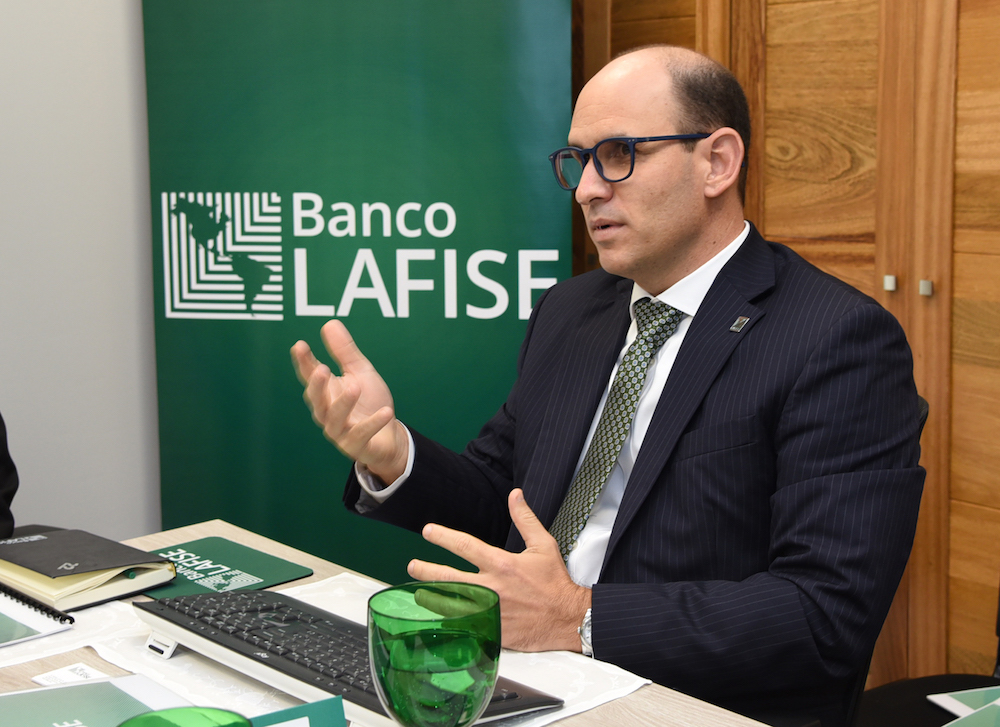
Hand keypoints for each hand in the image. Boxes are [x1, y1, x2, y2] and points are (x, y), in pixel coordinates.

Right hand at [290, 320, 408, 482]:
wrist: (389, 436)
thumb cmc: (370, 402)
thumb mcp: (360, 372)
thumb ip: (345, 352)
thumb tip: (329, 323)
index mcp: (326, 392)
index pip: (310, 376)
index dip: (304, 362)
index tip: (299, 345)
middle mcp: (327, 412)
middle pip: (316, 400)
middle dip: (317, 385)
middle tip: (322, 369)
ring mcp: (340, 431)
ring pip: (334, 419)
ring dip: (343, 403)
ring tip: (354, 387)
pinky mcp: (356, 446)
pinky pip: (362, 435)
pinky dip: (373, 424)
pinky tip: (386, 412)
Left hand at [407, 489, 591, 651]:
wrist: (567, 618)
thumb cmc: (555, 583)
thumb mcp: (543, 545)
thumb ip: (525, 519)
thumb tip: (516, 496)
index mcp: (502, 564)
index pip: (465, 546)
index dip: (443, 537)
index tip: (428, 532)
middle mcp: (492, 587)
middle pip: (448, 577)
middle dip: (426, 570)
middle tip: (412, 565)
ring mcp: (490, 611)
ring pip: (451, 604)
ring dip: (431, 596)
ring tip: (417, 591)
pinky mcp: (492, 631)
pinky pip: (463, 626)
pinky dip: (449, 621)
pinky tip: (437, 618)